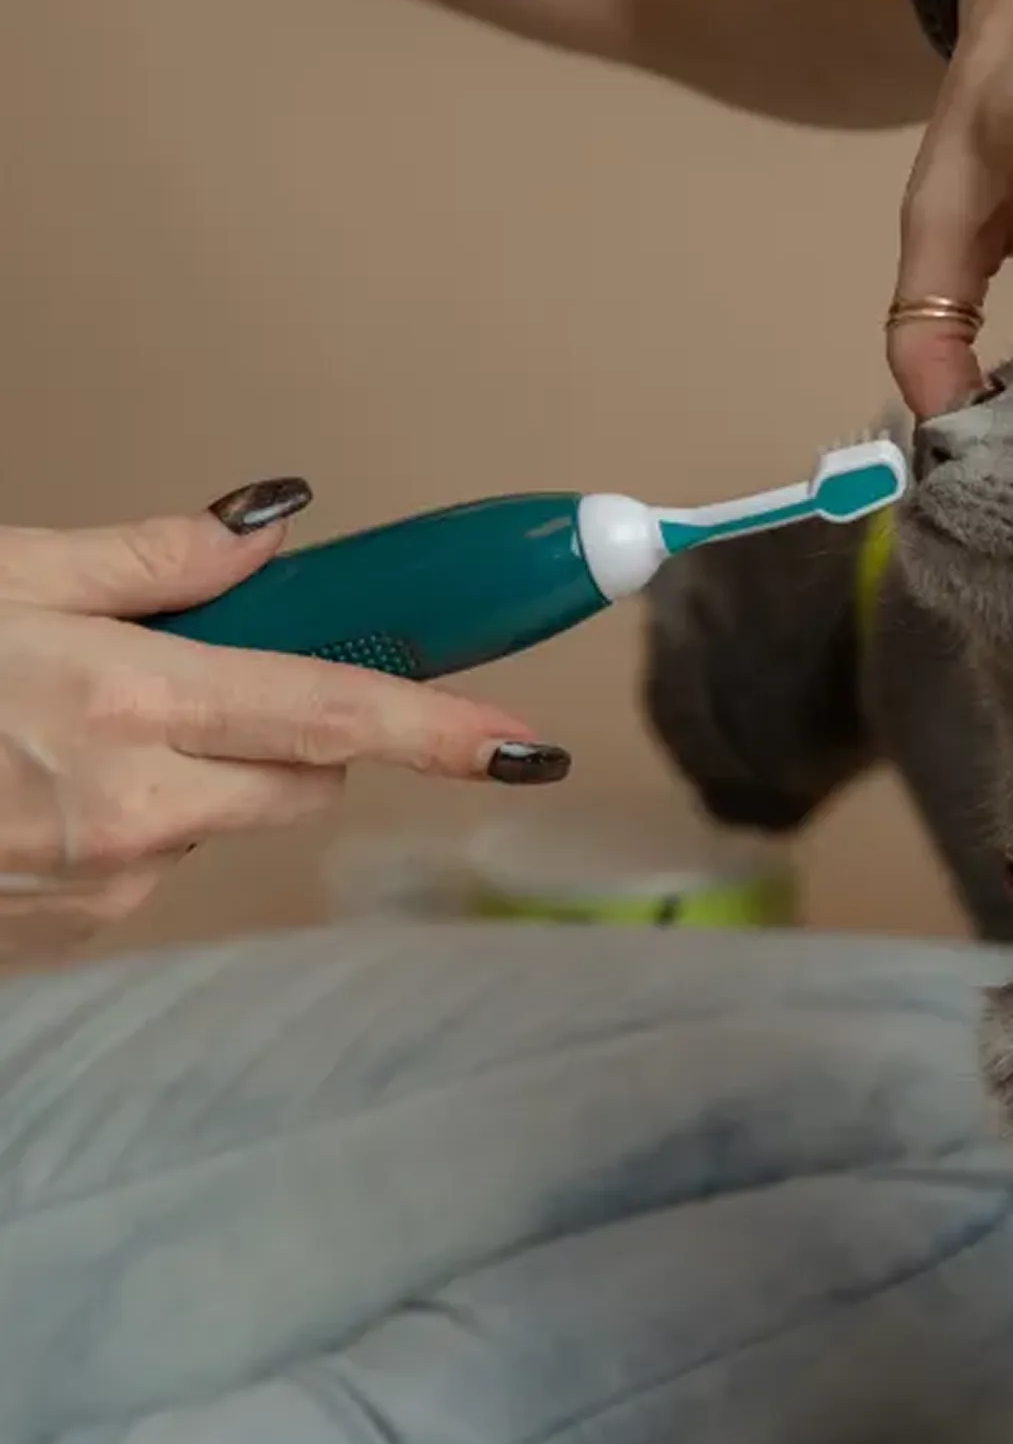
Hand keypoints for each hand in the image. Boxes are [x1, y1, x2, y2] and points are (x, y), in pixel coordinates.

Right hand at [0, 480, 569, 958]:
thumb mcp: (5, 574)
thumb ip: (157, 560)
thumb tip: (278, 525)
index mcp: (133, 705)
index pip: (337, 717)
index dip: (446, 731)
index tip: (530, 744)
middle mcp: (135, 809)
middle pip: (306, 775)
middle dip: (307, 724)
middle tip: (230, 666)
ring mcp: (104, 878)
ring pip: (232, 815)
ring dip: (214, 765)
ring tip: (93, 714)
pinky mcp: (75, 918)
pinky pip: (161, 855)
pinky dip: (148, 808)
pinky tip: (52, 771)